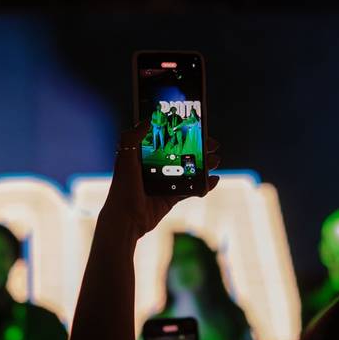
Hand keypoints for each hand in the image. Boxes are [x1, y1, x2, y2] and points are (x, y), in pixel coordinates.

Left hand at [102, 122, 220, 238]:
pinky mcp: (170, 197)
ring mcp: (164, 182)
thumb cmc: (123, 188)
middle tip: (212, 145)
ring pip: (188, 170)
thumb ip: (132, 138)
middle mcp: (155, 167)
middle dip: (198, 148)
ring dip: (204, 165)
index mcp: (144, 155)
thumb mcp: (125, 158)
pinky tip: (213, 180)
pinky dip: (203, 185)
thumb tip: (146, 120)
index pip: (166, 138)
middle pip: (181, 153)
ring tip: (215, 161)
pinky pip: (190, 189)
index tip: (196, 127)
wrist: (126, 219)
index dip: (181, 132)